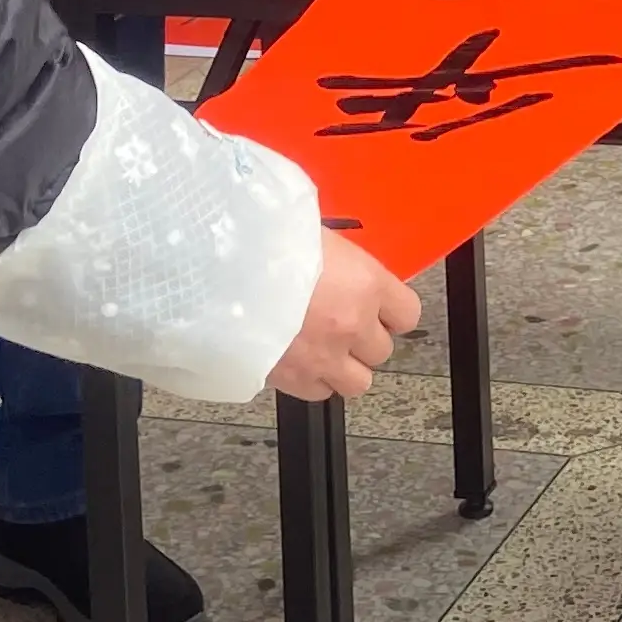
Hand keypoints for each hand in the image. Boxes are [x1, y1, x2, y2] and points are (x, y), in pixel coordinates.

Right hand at [268, 233, 423, 401]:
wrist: (214, 272)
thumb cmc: (258, 240)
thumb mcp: (308, 229)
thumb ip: (333, 255)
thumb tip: (334, 258)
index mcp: (365, 283)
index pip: (407, 313)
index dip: (392, 311)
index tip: (379, 308)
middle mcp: (353, 324)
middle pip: (382, 350)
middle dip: (363, 339)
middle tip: (340, 324)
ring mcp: (325, 357)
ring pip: (358, 382)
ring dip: (344, 367)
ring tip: (322, 349)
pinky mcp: (293, 379)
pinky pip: (320, 392)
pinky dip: (313, 380)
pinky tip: (297, 359)